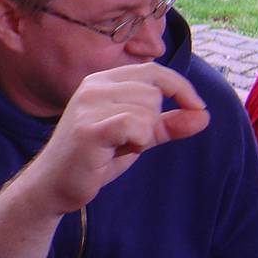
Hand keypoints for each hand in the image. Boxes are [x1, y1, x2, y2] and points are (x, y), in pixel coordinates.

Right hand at [0, 63, 208, 257]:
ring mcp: (88, 105)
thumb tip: (205, 115)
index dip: (181, 88)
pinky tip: (120, 150)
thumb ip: (168, 125)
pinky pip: (135, 125)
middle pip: (153, 92)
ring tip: (118, 147)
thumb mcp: (137, 138)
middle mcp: (93, 86)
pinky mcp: (89, 129)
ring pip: (147, 110)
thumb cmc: (94, 159)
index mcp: (102, 80)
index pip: (154, 71)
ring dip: (144, 136)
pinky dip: (138, 141)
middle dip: (153, 121)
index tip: (198, 108)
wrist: (53, 186)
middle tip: (127, 142)